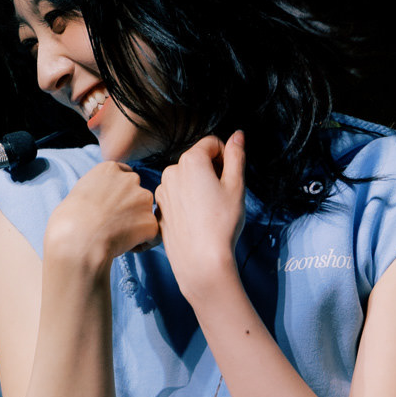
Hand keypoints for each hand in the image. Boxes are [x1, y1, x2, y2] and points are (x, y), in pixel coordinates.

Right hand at [43, 160, 158, 276]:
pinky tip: (126, 248)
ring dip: (136, 226)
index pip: (124, 176)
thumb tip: (98, 202)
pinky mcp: (150, 221)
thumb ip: (96, 191)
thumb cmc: (68, 221)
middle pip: (138, 194)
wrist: (77, 240)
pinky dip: (143, 243)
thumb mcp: (77, 194)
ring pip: (146, 214)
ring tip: (117, 239)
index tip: (110, 209)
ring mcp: (143, 199)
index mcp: (109, 169)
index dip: (119, 195)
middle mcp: (130, 179)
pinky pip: (152, 234)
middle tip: (114, 227)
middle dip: (130, 209)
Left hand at [153, 133, 245, 306]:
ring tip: (209, 211)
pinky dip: (187, 203)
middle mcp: (171, 171)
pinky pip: (176, 197)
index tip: (231, 177)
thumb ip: (236, 155)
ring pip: (185, 179)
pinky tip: (196, 221)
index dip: (226, 157)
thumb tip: (237, 135)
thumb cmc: (222, 224)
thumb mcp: (236, 186)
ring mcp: (162, 192)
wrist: (201, 262)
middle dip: (211, 172)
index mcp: (191, 160)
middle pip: (197, 161)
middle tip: (222, 197)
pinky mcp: (158, 210)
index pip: (212, 143)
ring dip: (198, 187)